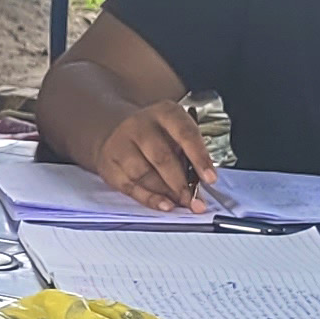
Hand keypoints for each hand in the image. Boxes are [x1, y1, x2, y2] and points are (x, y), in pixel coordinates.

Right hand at [91, 97, 217, 210]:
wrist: (116, 129)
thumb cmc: (156, 135)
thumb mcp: (174, 131)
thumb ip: (188, 153)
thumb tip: (201, 184)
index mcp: (164, 113)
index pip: (185, 134)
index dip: (199, 157)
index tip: (210, 178)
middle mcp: (139, 125)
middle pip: (162, 158)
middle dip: (181, 184)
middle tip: (195, 202)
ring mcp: (121, 144)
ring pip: (145, 174)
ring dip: (166, 193)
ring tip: (182, 204)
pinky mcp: (110, 164)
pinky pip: (131, 186)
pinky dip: (150, 199)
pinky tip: (164, 205)